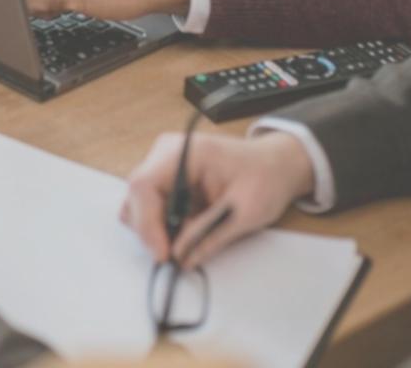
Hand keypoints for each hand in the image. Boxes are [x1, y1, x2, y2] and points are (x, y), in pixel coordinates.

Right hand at [119, 131, 314, 267]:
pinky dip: (164, 227)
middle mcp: (167, 154)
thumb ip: (210, 234)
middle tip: (179, 254)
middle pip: (136, 197)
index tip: (164, 254)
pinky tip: (188, 229)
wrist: (274, 167)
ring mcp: (163, 166)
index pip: (144, 185)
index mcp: (186, 152)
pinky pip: (150, 209)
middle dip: (153, 231)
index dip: (147, 223)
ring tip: (190, 237)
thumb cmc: (265, 179)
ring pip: (137, 205)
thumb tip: (181, 257)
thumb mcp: (246, 211)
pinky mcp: (165, 180)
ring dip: (158, 230)